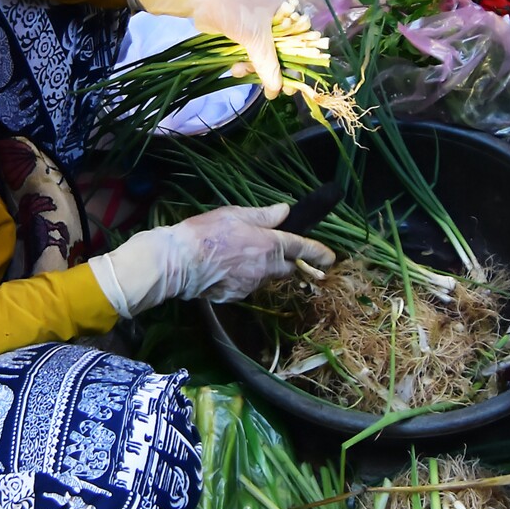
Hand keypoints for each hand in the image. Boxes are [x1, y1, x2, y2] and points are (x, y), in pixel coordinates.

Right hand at [88, 205, 334, 317]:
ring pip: (266, 277)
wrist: (178, 262)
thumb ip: (264, 215)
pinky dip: (242, 278)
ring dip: (260, 268)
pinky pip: (247, 286)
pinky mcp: (237, 296)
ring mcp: (251, 285)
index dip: (319, 252)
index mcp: (269, 245)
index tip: (331, 258)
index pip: (302, 248)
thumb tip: (284, 212)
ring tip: (236, 256)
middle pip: (287, 267)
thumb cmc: (206, 233)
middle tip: (272, 251)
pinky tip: (225, 269)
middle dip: (286, 261)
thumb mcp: (235, 215)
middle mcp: (265, 268)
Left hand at [127, 0, 289, 95]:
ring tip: (240, 71)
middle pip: (284, 52)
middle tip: (269, 90)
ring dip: (254, 68)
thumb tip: (276, 91)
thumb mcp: (256, 37)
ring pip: (265, 56)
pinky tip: (235, 68)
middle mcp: (278, 20)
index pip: (303, 42)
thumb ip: (268, 65)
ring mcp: (260, 27)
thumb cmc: (235, 8)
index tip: (291, 85)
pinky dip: (244, 63)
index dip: (299, 64)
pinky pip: (251, 55)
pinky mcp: (244, 34)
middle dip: (272, 70)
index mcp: (289, 12)